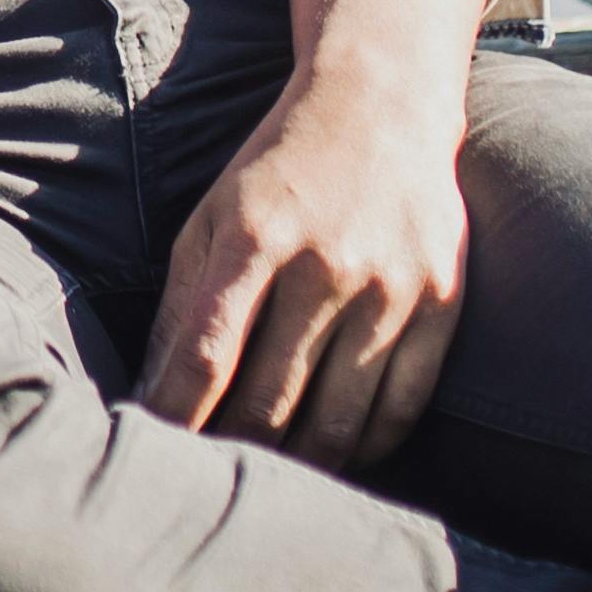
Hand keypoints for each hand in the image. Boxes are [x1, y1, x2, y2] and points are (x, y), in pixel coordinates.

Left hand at [139, 0, 492, 468]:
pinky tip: (330, 461)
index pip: (205, 357)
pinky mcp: (441, 307)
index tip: (149, 456)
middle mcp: (325, 265)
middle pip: (271, 401)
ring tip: (263, 488)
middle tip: (201, 487)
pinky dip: (362, 451)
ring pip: (339, 423)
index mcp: (255, 237)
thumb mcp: (211, 215)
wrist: (383, 104)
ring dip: (295, 469)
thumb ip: (181, 303)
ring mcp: (390, 289)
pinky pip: (399, 412)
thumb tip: (154, 397)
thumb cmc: (278, 168)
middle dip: (228, 453)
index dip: (175, 419)